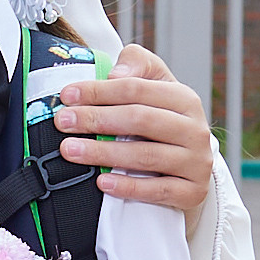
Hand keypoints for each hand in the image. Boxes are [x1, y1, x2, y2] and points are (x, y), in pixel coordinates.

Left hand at [55, 42, 214, 218]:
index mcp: (184, 99)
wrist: (189, 165)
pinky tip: (103, 181)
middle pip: (140, 119)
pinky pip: (158, 191)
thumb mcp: (154, 85)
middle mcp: (195, 130)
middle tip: (62, 122)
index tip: (67, 95)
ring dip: (103, 153)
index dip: (99, 90)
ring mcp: (196, 163)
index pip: (137, 89)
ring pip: (146, 156)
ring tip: (71, 150)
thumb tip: (115, 74)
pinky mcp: (192, 192)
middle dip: (96, 119)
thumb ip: (135, 66)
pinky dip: (129, 186)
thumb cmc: (161, 119)